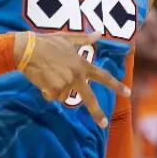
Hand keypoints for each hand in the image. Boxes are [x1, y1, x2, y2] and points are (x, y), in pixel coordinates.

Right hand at [14, 32, 129, 127]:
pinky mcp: (53, 89)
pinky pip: (51, 96)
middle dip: (97, 112)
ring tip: (48, 75)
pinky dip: (46, 91)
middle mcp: (76, 75)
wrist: (28, 49)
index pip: (103, 76)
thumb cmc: (46, 42)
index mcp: (82, 64)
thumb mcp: (66, 38)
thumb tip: (99, 34)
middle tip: (103, 124)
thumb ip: (84, 39)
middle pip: (89, 98)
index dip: (116, 85)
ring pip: (63, 96)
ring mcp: (65, 83)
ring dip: (56, 90)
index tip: (128, 93)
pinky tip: (41, 79)